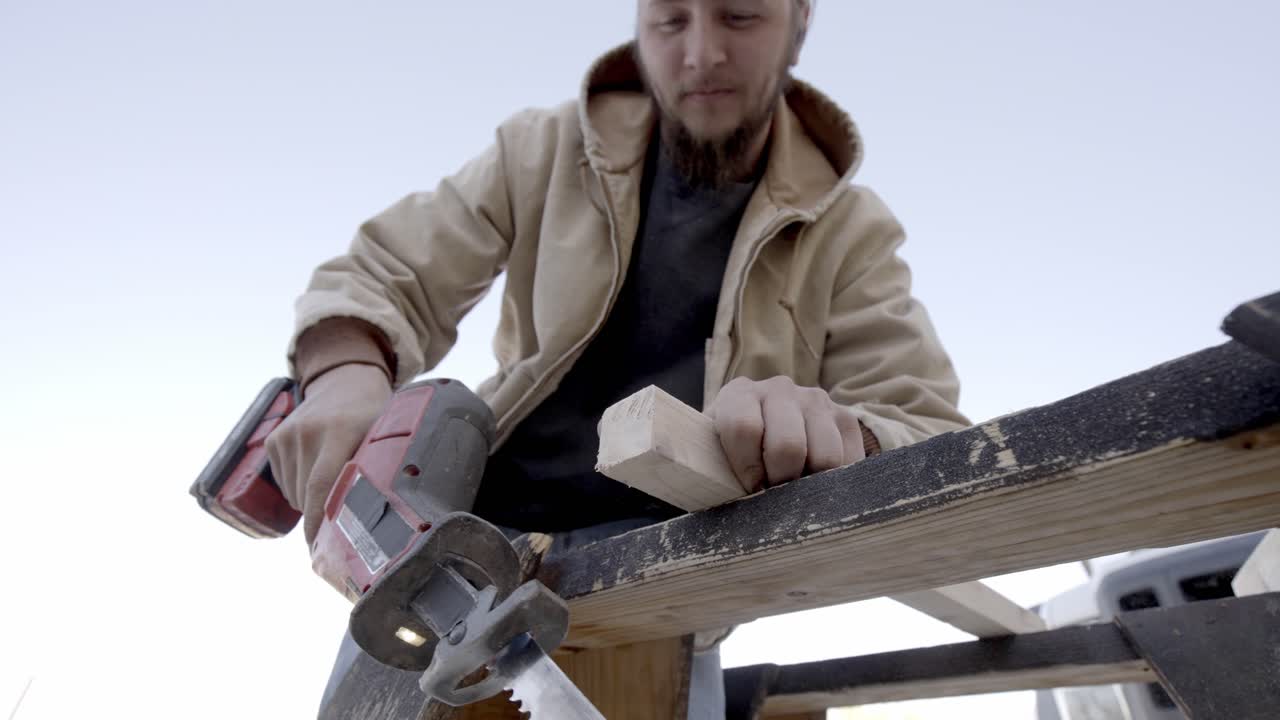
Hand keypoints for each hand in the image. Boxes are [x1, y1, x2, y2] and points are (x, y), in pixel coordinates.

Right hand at [265, 363, 392, 544]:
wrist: (345, 381)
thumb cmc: (374, 416)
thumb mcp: (386, 435)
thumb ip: (384, 468)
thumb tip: (392, 517)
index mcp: (340, 431)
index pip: (321, 486)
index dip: (318, 521)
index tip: (320, 548)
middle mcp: (308, 432)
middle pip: (307, 496)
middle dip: (321, 515)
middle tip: (343, 516)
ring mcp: (287, 435)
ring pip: (294, 493)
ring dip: (310, 501)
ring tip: (333, 482)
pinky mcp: (274, 439)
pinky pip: (284, 482)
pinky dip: (298, 488)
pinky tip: (317, 470)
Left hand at [708, 376, 866, 492]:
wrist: (766, 428)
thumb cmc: (733, 452)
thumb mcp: (715, 456)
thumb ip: (715, 470)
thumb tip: (736, 498)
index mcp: (739, 395)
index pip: (744, 428)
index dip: (747, 469)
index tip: (750, 488)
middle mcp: (779, 389)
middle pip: (788, 446)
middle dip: (781, 481)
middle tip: (775, 494)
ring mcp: (815, 400)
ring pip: (825, 457)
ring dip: (810, 484)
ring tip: (796, 488)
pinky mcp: (844, 417)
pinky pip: (849, 461)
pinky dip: (835, 482)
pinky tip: (816, 482)